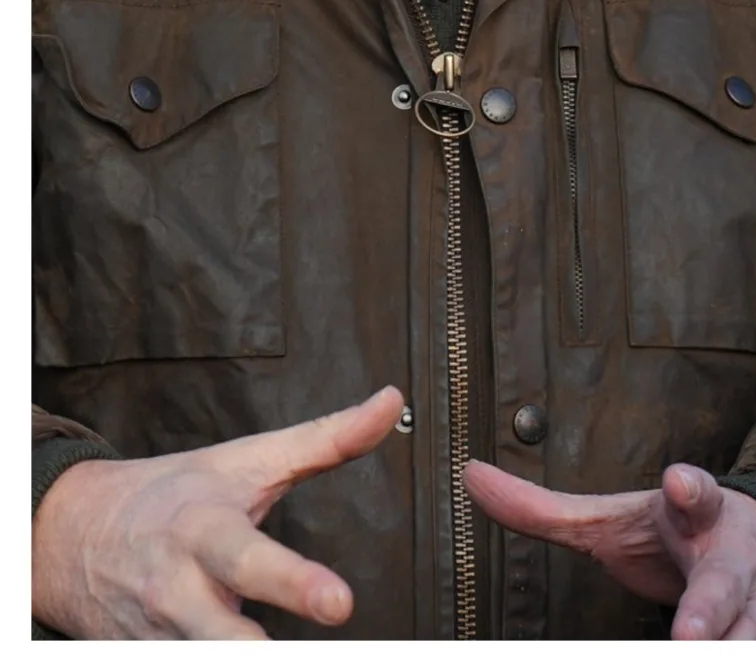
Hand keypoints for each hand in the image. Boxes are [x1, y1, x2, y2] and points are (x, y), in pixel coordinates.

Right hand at [30, 385, 405, 638]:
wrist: (72, 529)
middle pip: (220, 636)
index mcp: (205, 531)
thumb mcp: (248, 460)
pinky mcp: (141, 659)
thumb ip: (326, 440)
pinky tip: (245, 662)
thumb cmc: (175, 492)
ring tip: (291, 662)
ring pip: (202, 663)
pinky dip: (212, 667)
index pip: (250, 560)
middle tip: (320, 648)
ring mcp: (156, 632)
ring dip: (243, 665)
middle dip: (259, 654)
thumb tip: (391, 402)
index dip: (294, 583)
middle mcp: (175, 589)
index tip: (340, 604)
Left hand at [463, 460, 755, 639]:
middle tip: (688, 636)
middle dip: (707, 612)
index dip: (689, 490)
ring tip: (700, 653)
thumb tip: (471, 477)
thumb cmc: (679, 535)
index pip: (697, 495)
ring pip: (752, 635)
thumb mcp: (617, 519)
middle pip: (723, 586)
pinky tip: (734, 663)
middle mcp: (736, 558)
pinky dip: (744, 660)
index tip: (680, 484)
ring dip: (731, 648)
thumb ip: (546, 509)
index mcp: (698, 515)